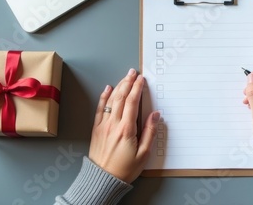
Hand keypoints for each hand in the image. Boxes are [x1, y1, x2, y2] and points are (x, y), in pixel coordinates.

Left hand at [88, 68, 159, 182]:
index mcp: (126, 129)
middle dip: (128, 82)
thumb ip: (150, 132)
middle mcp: (113, 124)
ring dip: (118, 87)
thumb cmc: (124, 169)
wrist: (103, 180)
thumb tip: (155, 115)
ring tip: (124, 78)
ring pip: (111, 101)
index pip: (133, 103)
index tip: (141, 80)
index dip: (137, 88)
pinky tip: (107, 89)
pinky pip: (99, 109)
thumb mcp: (143, 154)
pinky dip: (104, 97)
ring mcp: (103, 126)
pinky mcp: (96, 129)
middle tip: (133, 72)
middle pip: (121, 97)